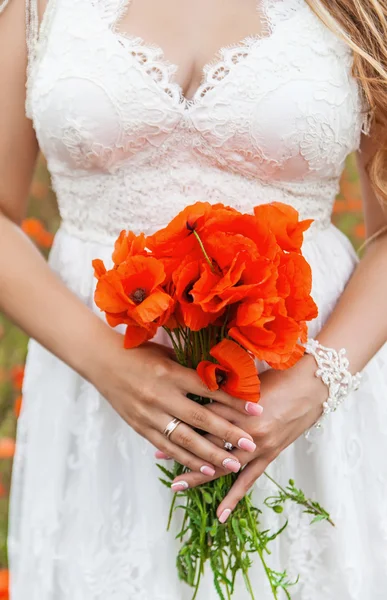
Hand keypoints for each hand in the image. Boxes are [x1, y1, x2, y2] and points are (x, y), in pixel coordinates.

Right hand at [88, 331, 260, 475]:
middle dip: (228, 432)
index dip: (233, 400)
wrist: (101, 361)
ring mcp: (149, 414)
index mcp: (171, 374)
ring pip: (185, 439)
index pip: (208, 389)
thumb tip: (223, 380)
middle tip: (251, 443)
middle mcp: (161, 396)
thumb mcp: (167, 356)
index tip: (256, 409)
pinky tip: (203, 468)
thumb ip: (191, 371)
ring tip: (232, 463)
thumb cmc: (138, 354)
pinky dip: (186, 459)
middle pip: (200, 418)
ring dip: (210, 454)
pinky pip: (167, 447)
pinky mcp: (141, 427)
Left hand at [167, 357, 326, 518]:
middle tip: (157, 454)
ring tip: (176, 484)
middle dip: (180, 447)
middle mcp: (244, 428)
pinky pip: (248, 480)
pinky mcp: (270, 455)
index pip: (201, 414)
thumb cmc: (280, 376)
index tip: (160, 421)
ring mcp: (257, 445)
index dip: (180, 418)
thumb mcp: (248, 379)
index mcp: (236, 405)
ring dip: (198, 475)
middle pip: (206, 441)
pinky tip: (220, 515)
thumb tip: (197, 386)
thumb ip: (224, 388)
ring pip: (222, 464)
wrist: (313, 385)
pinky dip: (234, 497)